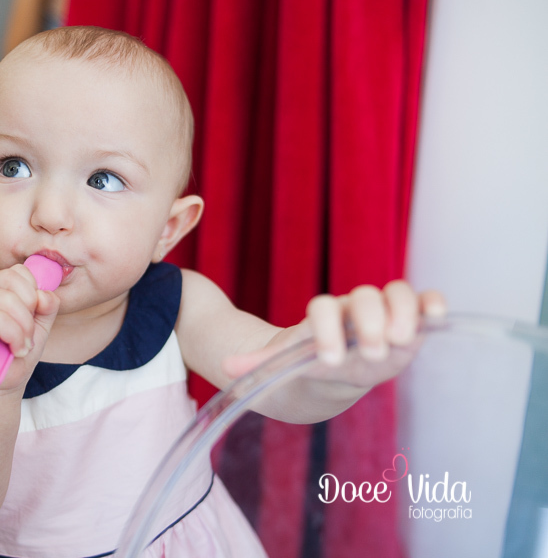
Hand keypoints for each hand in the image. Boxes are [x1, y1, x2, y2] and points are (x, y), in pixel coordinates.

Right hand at [0, 264, 60, 390]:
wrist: (2, 382)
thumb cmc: (18, 351)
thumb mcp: (40, 325)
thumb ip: (47, 306)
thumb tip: (45, 295)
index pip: (18, 270)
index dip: (34, 290)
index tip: (34, 313)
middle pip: (11, 279)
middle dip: (30, 307)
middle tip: (29, 332)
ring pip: (7, 300)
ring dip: (24, 327)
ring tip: (23, 344)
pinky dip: (15, 337)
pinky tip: (15, 350)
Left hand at [225, 281, 446, 390]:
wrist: (334, 367)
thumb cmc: (308, 365)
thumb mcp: (284, 367)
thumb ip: (257, 366)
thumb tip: (225, 367)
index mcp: (322, 318)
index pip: (322, 308)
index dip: (326, 328)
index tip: (327, 359)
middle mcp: (353, 311)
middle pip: (362, 298)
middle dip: (368, 322)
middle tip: (370, 351)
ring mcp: (384, 313)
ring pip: (396, 293)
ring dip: (402, 312)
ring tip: (401, 341)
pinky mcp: (412, 321)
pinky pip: (425, 301)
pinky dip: (432, 304)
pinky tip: (435, 320)